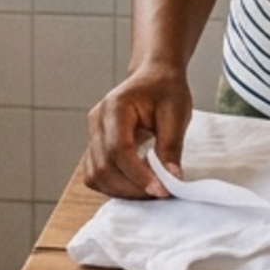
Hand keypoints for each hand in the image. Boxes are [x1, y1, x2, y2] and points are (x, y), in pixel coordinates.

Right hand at [83, 64, 192, 199]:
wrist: (153, 76)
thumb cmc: (165, 89)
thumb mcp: (176, 114)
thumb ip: (171, 147)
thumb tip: (171, 179)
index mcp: (115, 107)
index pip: (118, 149)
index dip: (138, 174)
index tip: (161, 190)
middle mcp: (97, 121)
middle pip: (103, 167)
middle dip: (131, 187)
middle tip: (161, 193)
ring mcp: (92, 134)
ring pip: (95, 175)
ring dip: (122, 191)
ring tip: (151, 191)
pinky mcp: (95, 146)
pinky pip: (97, 175)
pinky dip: (115, 186)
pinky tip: (138, 185)